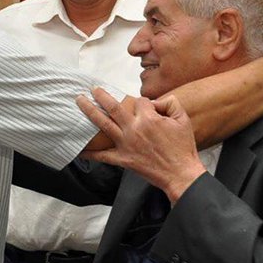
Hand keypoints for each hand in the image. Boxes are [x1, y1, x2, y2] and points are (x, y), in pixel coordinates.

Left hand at [77, 88, 206, 203]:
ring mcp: (126, 144)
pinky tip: (80, 149)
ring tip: (80, 101)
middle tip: (92, 88)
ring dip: (90, 110)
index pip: (139, 101)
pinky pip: (103, 155)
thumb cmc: (182, 147)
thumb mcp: (182, 119)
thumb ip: (170, 103)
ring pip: (103, 124)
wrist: (180, 173)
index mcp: (148, 118)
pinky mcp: (123, 159)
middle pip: (112, 107)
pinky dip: (90, 153)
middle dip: (101, 95)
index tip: (147, 108)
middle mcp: (133, 129)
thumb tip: (156, 101)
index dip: (143, 103)